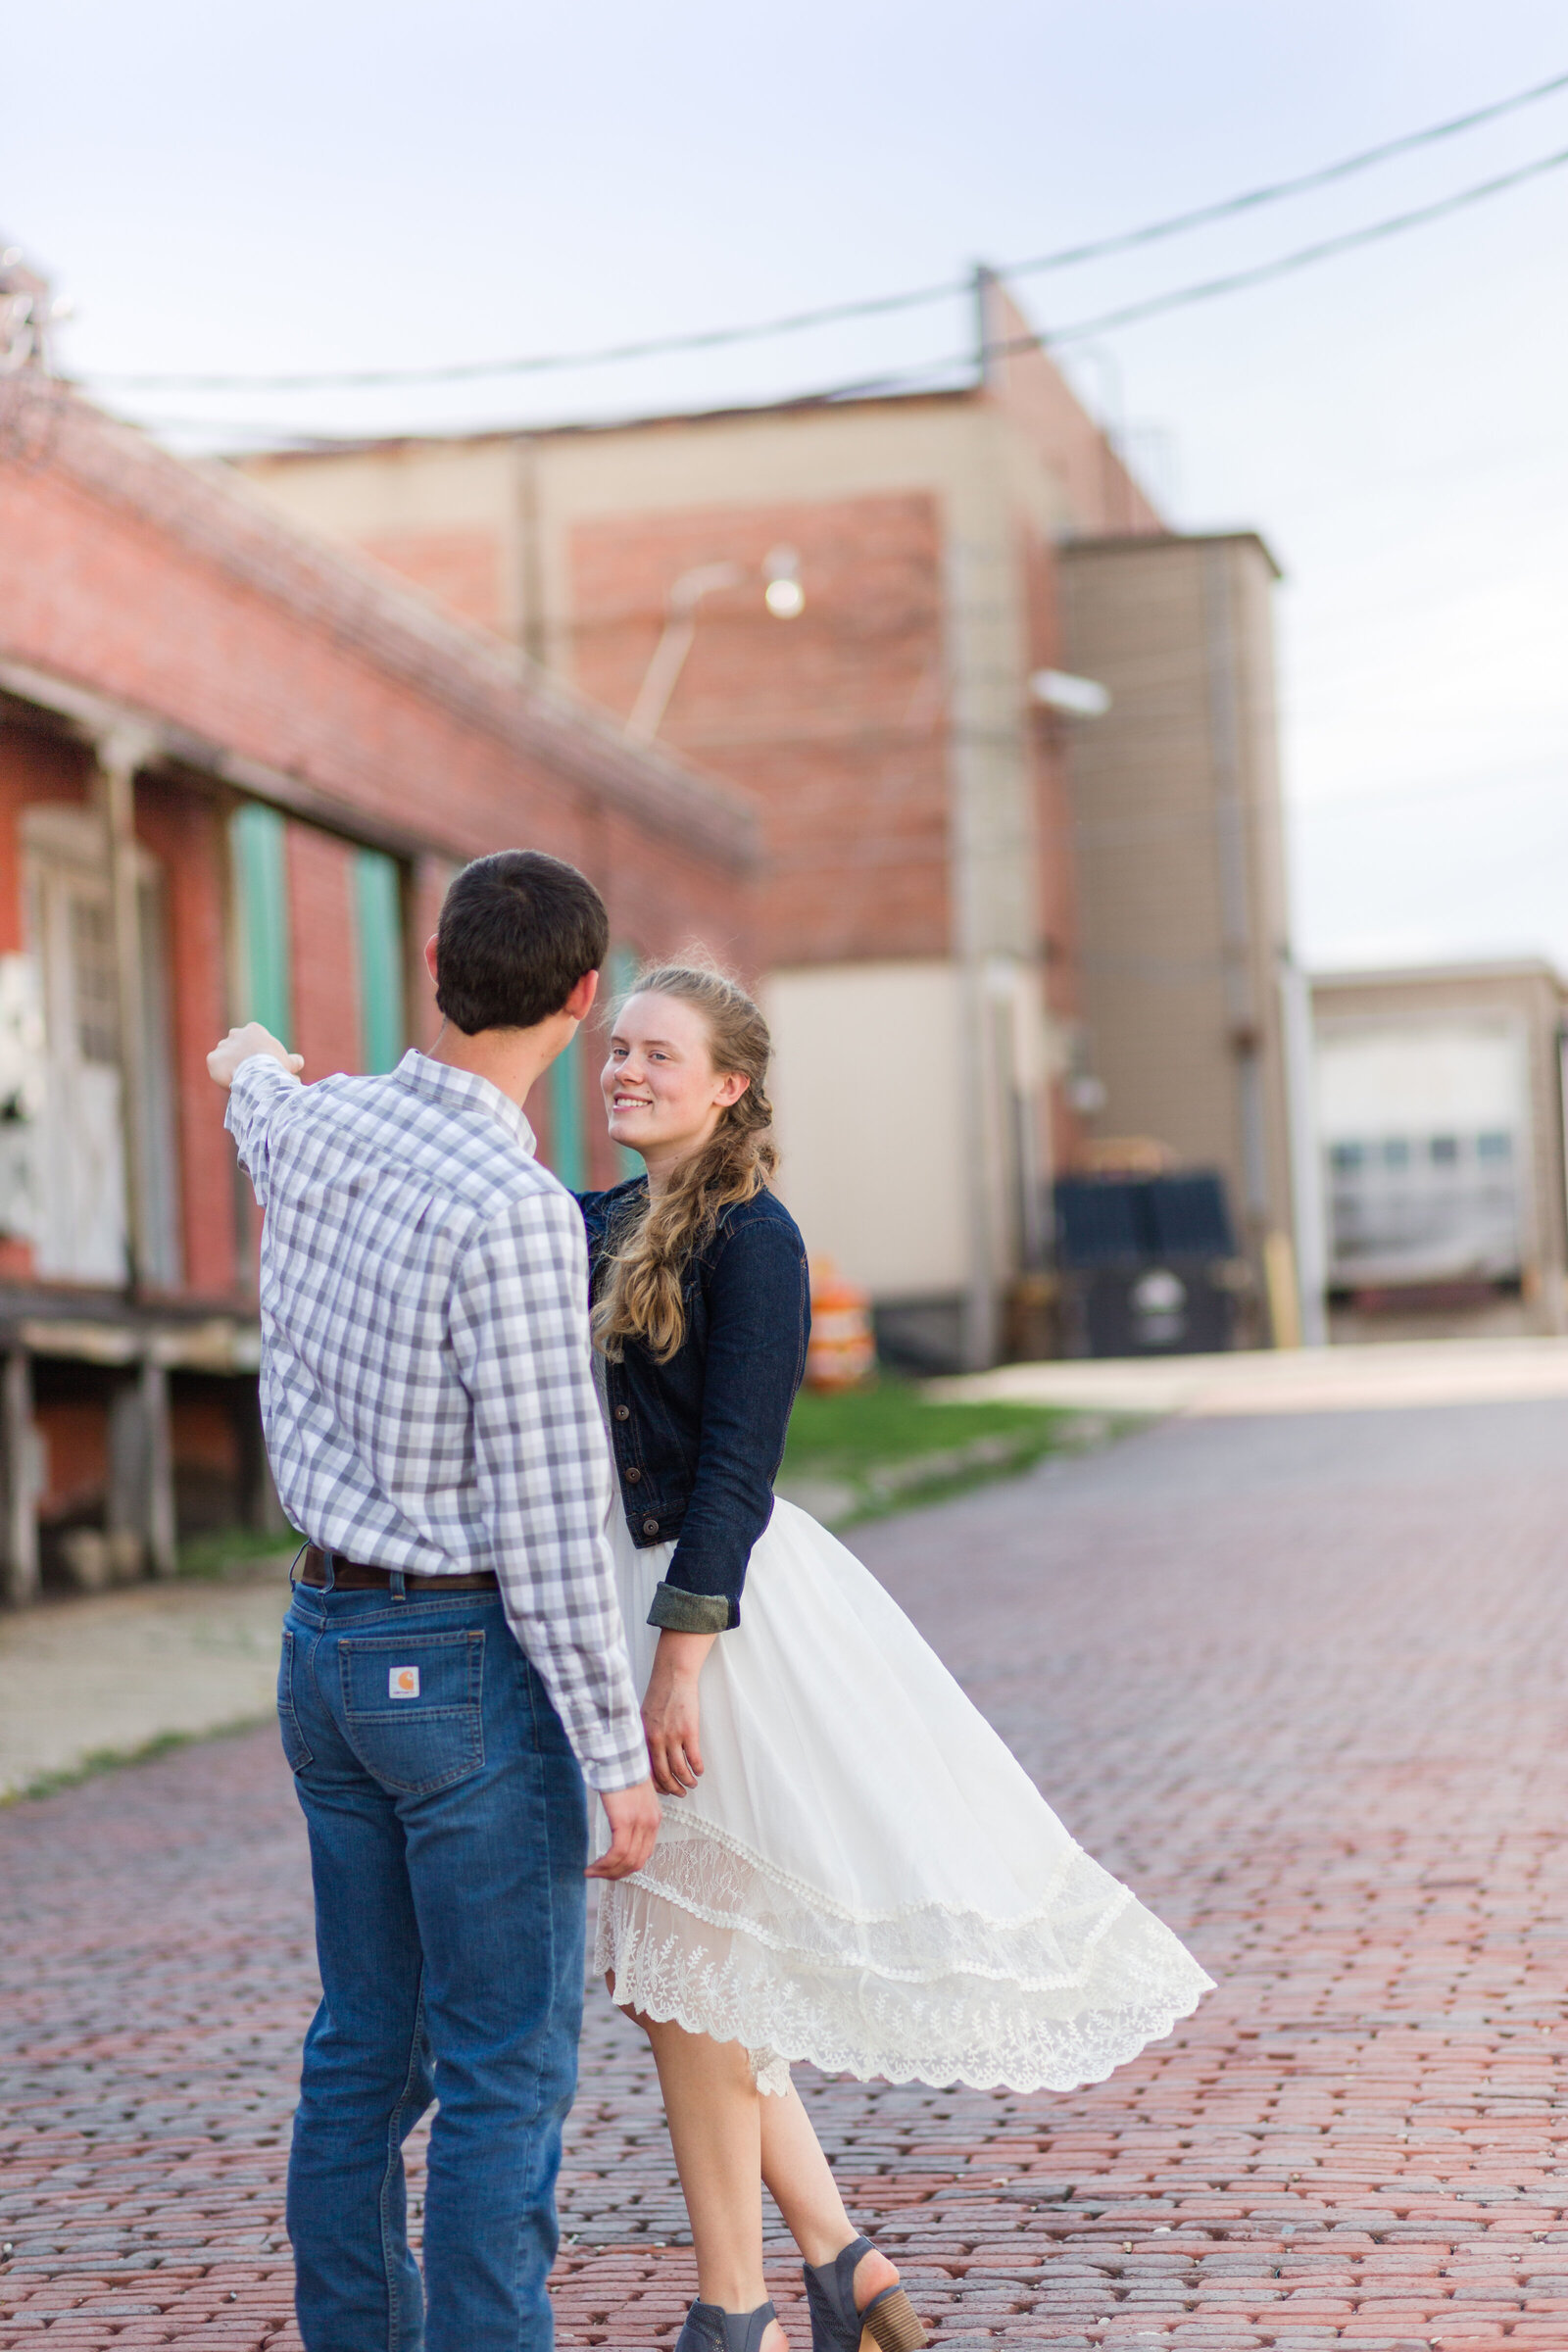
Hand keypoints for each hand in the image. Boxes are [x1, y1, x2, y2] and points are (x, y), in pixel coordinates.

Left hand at [207, 1023, 303, 1088]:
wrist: (257, 1075)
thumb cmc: (275, 1066)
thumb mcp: (288, 1063)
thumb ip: (292, 1061)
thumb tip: (298, 1062)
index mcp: (254, 1029)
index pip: (254, 1039)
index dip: (258, 1053)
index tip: (263, 1064)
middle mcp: (236, 1033)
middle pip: (237, 1045)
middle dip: (242, 1056)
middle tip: (250, 1072)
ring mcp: (223, 1045)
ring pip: (225, 1056)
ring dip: (230, 1065)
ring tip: (239, 1079)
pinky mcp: (212, 1059)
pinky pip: (215, 1066)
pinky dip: (221, 1074)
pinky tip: (229, 1081)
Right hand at [588, 1778, 660, 1879]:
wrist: (618, 1754)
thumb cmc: (621, 1772)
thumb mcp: (632, 1797)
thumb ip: (630, 1814)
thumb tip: (619, 1828)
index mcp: (653, 1819)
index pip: (645, 1853)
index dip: (627, 1867)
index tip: (610, 1869)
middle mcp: (650, 1824)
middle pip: (637, 1862)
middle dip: (617, 1874)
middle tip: (599, 1876)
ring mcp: (639, 1823)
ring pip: (626, 1862)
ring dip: (607, 1873)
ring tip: (592, 1873)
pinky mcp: (624, 1821)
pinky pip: (617, 1854)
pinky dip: (604, 1865)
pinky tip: (592, 1868)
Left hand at [641, 1630, 714, 1795]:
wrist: (673, 1675)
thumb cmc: (659, 1694)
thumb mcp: (643, 1718)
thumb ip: (645, 1738)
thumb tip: (649, 1760)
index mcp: (643, 1738)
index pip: (646, 1772)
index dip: (656, 1785)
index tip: (664, 1790)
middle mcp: (655, 1740)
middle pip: (664, 1775)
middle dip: (673, 1789)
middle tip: (680, 1793)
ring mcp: (672, 1736)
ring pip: (680, 1770)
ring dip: (687, 1781)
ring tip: (692, 1783)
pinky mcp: (689, 1731)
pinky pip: (694, 1758)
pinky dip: (698, 1768)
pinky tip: (700, 1770)